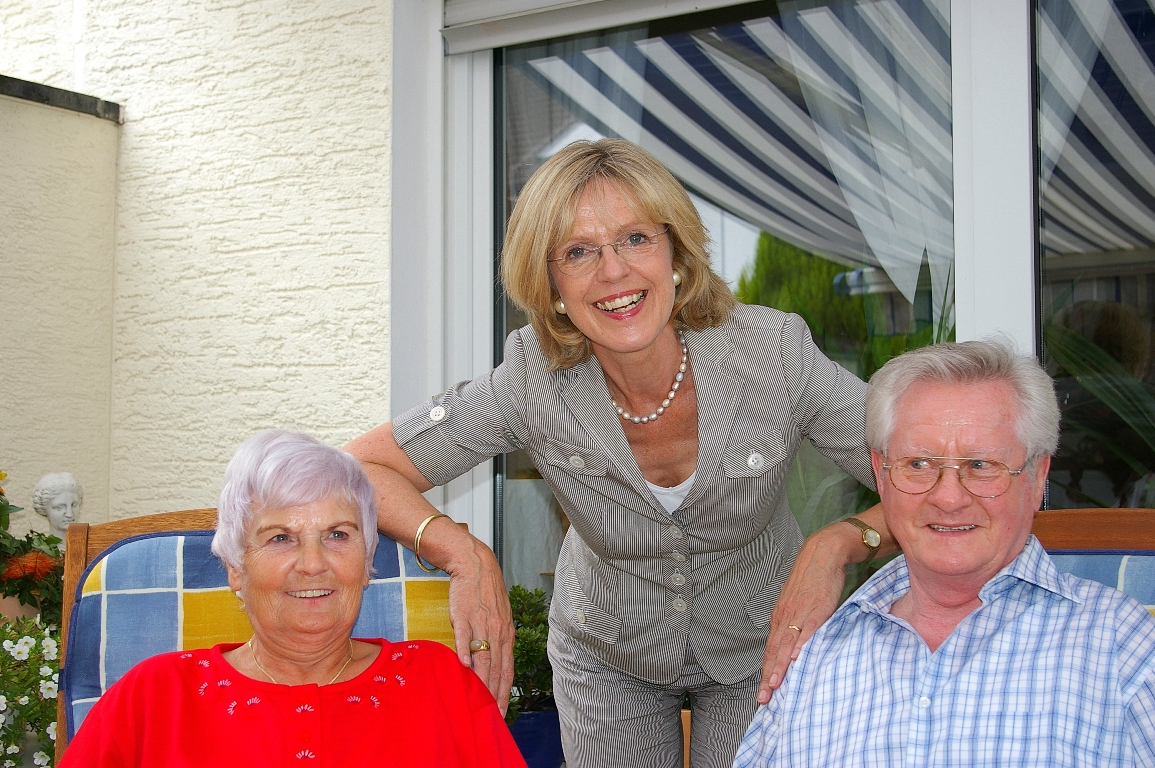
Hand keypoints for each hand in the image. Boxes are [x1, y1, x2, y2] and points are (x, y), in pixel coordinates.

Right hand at [445, 539, 514, 713]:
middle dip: (493, 696)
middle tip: (489, 717)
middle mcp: (497, 632)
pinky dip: (465, 652)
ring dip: (481, 682)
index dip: (505, 693)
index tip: (501, 714)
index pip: (507, 670)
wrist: (475, 565)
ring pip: (483, 657)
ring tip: (477, 701)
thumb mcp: (498, 619)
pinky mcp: (464, 616)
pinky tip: (463, 667)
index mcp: (506, 635)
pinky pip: (465, 637)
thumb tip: (492, 666)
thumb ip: (496, 642)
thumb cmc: (485, 594)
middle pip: (496, 669)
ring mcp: (481, 624)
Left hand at [757, 528, 848, 703]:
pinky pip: (807, 630)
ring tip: (775, 685)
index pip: (771, 649)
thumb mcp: (799, 602)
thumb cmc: (813, 579)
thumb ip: (797, 623)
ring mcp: (800, 612)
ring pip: (786, 644)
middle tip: (763, 698)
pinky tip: (797, 659)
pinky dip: (801, 645)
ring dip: (780, 666)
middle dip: (768, 676)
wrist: (824, 553)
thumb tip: (796, 645)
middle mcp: (786, 616)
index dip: (766, 671)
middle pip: (774, 651)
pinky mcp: (816, 608)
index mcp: (781, 617)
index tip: (763, 691)